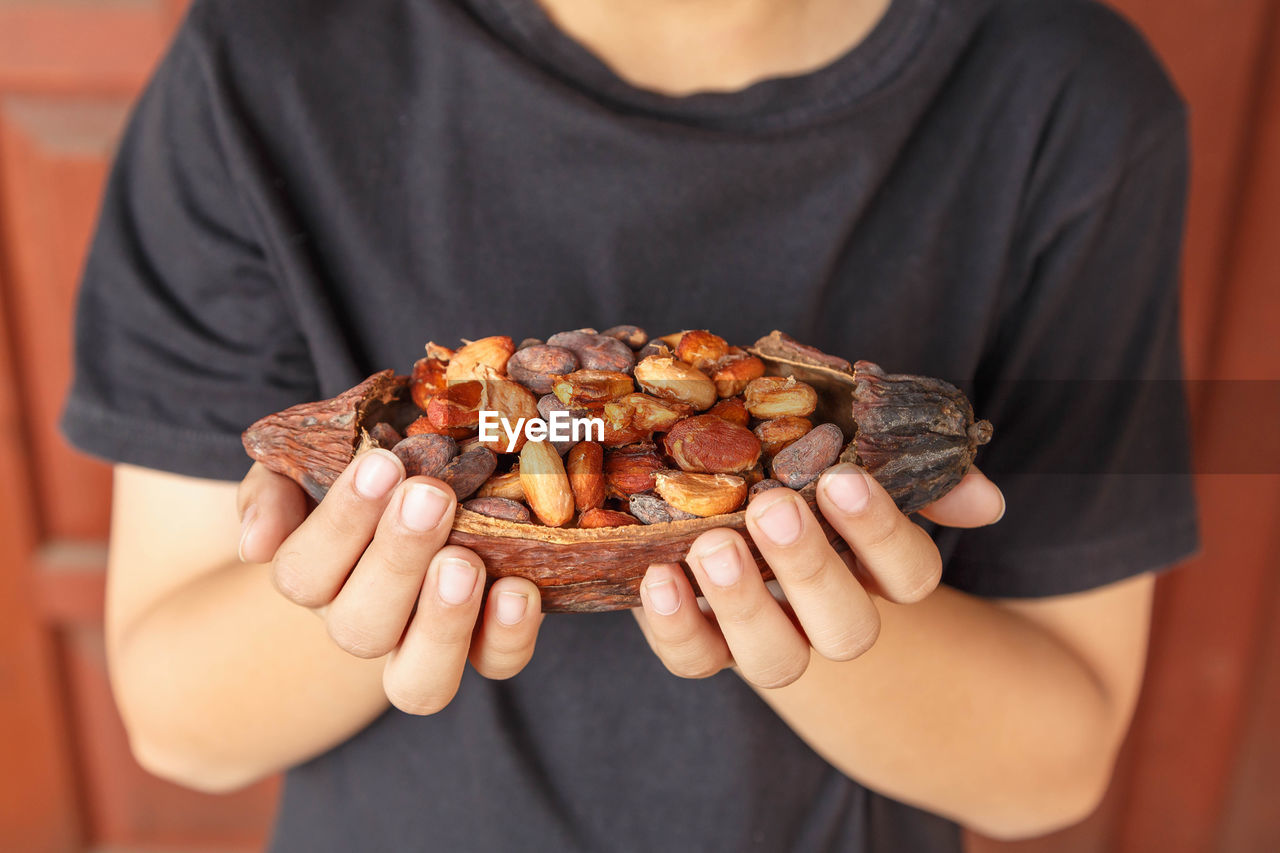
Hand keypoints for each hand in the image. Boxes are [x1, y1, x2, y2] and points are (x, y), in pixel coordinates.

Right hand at [236, 450, 542, 713]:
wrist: (428, 495)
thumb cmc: (366, 477)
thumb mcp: (305, 469)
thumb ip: (271, 493)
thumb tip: (256, 545)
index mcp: (317, 579)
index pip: (305, 575)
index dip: (340, 524)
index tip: (381, 464)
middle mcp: (364, 623)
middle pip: (360, 628)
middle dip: (397, 559)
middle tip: (430, 497)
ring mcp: (425, 644)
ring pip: (421, 680)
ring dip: (443, 621)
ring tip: (464, 561)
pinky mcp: (488, 646)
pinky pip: (496, 665)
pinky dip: (509, 636)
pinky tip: (518, 589)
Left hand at [633, 464, 1003, 687]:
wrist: (696, 467)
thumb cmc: (783, 451)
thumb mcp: (840, 437)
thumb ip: (907, 462)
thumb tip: (988, 502)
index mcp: (870, 563)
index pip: (911, 575)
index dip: (883, 534)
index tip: (842, 478)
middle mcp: (824, 611)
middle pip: (849, 631)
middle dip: (812, 570)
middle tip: (773, 508)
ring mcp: (761, 632)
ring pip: (776, 662)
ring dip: (747, 606)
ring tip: (714, 546)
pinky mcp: (698, 638)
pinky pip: (694, 660)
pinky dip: (677, 625)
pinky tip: (661, 574)